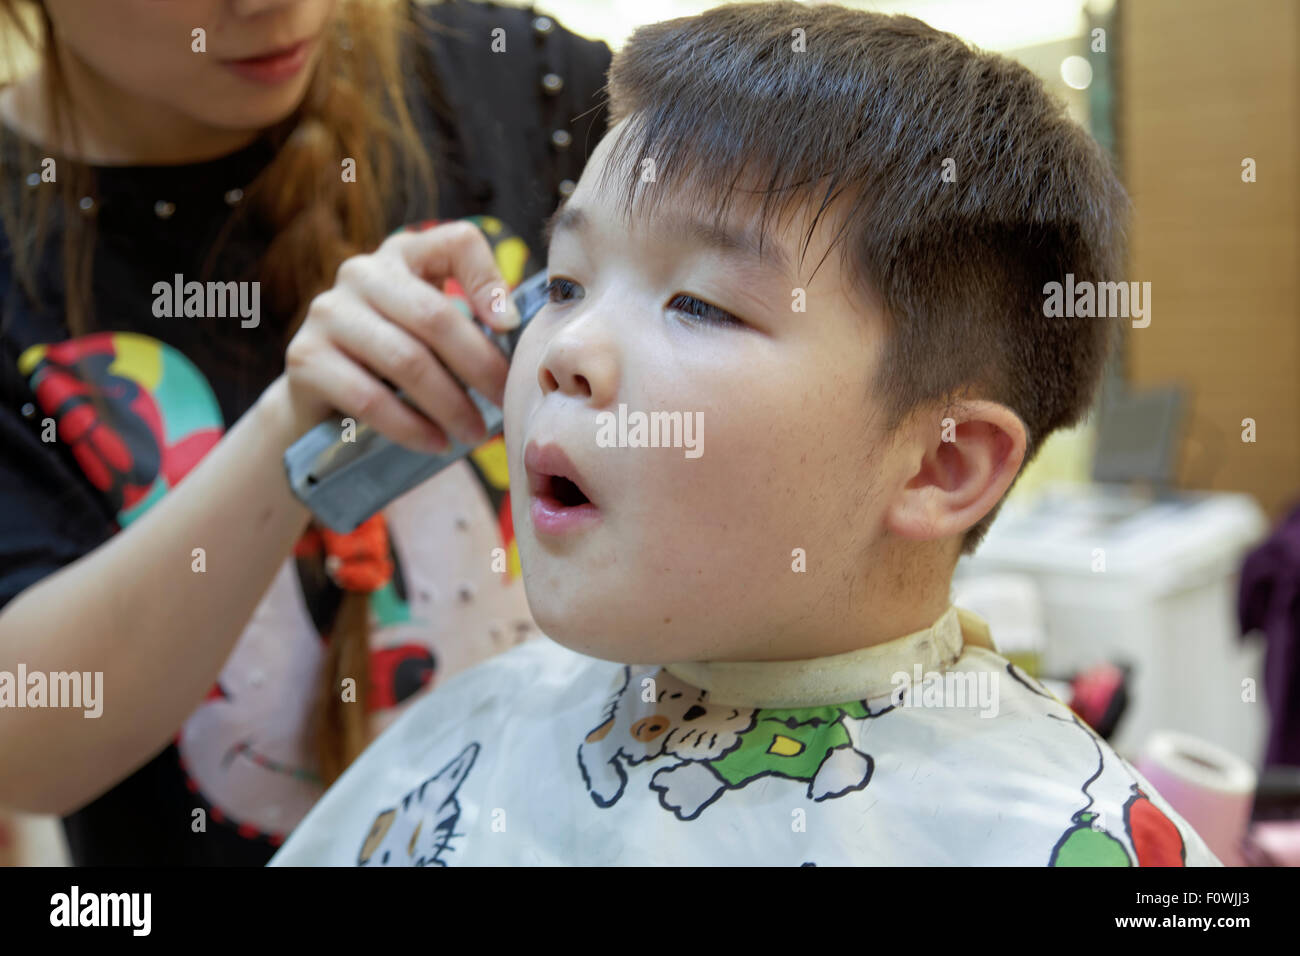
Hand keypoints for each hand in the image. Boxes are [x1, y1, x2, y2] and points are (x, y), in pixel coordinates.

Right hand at [281, 221, 522, 451]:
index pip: (458, 243)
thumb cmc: (398, 365)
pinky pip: (369, 397)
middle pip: (435, 316)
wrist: (324, 401)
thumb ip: (474, 321)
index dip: (490, 281)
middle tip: (504, 403)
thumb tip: (512, 326)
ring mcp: (328, 311)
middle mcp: (362, 272)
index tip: (512, 329)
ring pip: (405, 360)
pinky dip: (410, 427)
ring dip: (449, 405)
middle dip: (479, 366)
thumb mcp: (436, 334)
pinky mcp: (304, 356)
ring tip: (474, 434)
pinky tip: (435, 443)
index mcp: (404, 256)